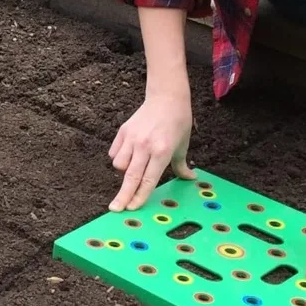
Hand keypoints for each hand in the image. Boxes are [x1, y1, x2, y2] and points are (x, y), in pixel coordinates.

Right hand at [108, 91, 195, 210]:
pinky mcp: (123, 131)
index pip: (149, 179)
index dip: (140, 196)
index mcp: (162, 151)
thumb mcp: (183, 145)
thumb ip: (181, 165)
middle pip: (131, 177)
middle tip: (115, 209)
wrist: (167, 97)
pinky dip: (119, 157)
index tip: (132, 208)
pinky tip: (128, 154)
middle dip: (123, 195)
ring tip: (133, 167)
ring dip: (123, 172)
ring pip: (119, 165)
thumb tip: (190, 178)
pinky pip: (115, 152)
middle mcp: (145, 145)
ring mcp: (132, 138)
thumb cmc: (178, 122)